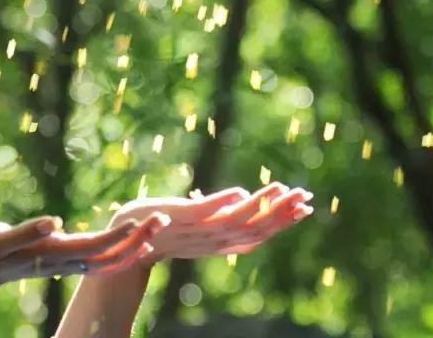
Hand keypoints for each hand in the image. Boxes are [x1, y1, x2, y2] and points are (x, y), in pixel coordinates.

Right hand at [0, 214, 168, 337]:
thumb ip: (24, 233)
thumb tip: (54, 222)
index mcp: (54, 254)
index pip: (95, 247)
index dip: (119, 236)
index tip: (142, 221)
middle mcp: (66, 261)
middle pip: (112, 255)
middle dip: (139, 238)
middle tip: (164, 217)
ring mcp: (68, 263)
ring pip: (111, 259)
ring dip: (136, 243)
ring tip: (157, 224)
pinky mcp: (65, 259)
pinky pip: (103, 258)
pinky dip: (122, 248)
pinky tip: (133, 238)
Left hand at [109, 182, 313, 267]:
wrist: (126, 236)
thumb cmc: (163, 226)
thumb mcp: (198, 223)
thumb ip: (219, 212)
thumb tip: (240, 196)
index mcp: (218, 243)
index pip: (258, 235)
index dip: (282, 223)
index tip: (305, 209)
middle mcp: (212, 239)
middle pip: (254, 229)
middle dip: (282, 213)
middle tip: (306, 197)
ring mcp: (197, 229)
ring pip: (236, 220)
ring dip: (261, 205)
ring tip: (282, 188)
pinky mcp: (180, 216)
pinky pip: (205, 210)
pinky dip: (223, 202)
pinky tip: (241, 191)